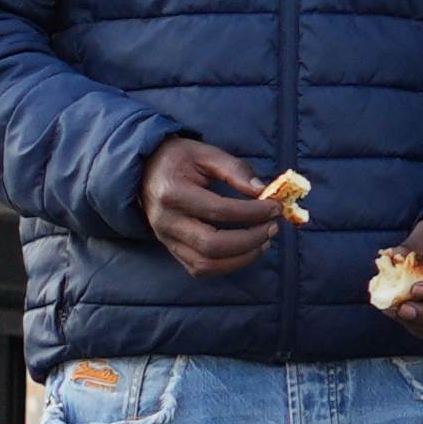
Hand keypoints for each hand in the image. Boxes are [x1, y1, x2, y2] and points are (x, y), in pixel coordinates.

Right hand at [141, 136, 290, 276]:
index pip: (219, 211)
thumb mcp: (206, 154)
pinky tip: (247, 251)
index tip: (275, 207)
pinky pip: (199, 269)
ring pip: (205, 264)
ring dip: (242, 258)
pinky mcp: (171, 249)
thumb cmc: (180, 159)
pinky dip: (227, 266)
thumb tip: (264, 191)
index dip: (253, 212)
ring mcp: (166, 239)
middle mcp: (165, 221)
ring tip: (264, 241)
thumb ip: (235, 170)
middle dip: (250, 239)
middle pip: (212, 244)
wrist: (147, 170)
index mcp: (172, 193)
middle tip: (273, 227)